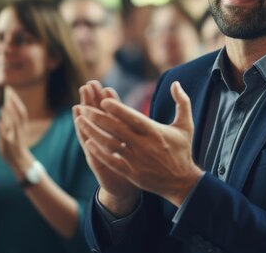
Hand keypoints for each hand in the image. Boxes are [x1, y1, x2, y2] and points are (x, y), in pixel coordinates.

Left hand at [0, 89, 31, 175]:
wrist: (19, 161)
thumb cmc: (14, 144)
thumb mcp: (12, 130)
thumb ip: (8, 120)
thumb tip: (3, 108)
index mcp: (21, 125)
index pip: (20, 109)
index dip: (15, 99)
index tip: (10, 89)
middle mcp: (20, 128)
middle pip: (20, 112)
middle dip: (14, 102)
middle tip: (8, 91)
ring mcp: (16, 136)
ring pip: (15, 122)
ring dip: (10, 113)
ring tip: (5, 103)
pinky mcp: (9, 144)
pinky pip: (7, 135)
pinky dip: (3, 128)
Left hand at [79, 81, 202, 207]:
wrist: (182, 182)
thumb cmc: (182, 150)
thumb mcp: (186, 125)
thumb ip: (182, 102)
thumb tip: (176, 83)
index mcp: (155, 132)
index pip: (133, 118)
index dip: (117, 109)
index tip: (103, 100)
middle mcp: (144, 145)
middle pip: (117, 129)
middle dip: (98, 117)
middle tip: (84, 107)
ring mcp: (136, 160)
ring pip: (110, 144)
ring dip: (93, 132)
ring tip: (80, 120)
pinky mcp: (132, 173)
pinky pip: (112, 161)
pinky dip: (99, 152)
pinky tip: (87, 142)